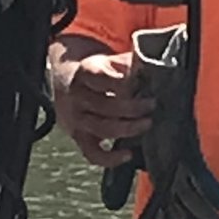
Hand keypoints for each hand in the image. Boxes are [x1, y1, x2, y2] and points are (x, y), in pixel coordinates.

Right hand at [53, 46, 153, 168]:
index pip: (100, 77)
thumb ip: (128, 62)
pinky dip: (110, 158)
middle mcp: (76, 97)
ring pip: (103, 129)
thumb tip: (151, 65)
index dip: (121, 81)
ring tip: (147, 123)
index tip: (140, 80)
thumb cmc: (96, 72)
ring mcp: (76, 119)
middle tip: (152, 104)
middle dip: (133, 107)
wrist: (66, 81)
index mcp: (83, 73)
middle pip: (105, 106)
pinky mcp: (79, 137)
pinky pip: (92, 154)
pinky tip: (129, 153)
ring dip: (129, 128)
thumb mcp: (107, 60)